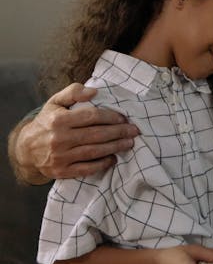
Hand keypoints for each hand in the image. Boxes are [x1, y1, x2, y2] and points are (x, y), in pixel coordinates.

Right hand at [12, 84, 138, 182]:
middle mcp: (59, 139)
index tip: (123, 118)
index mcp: (59, 120)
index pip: (91, 117)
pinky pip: (85, 169)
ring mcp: (60, 157)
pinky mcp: (61, 172)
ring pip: (93, 152)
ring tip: (129, 143)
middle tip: (134, 130)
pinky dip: (101, 164)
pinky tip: (113, 158)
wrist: (26, 148)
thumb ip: (74, 91)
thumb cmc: (46, 121)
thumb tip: (94, 91)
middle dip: (118, 132)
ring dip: (114, 147)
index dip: (110, 117)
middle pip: (96, 135)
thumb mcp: (55, 101)